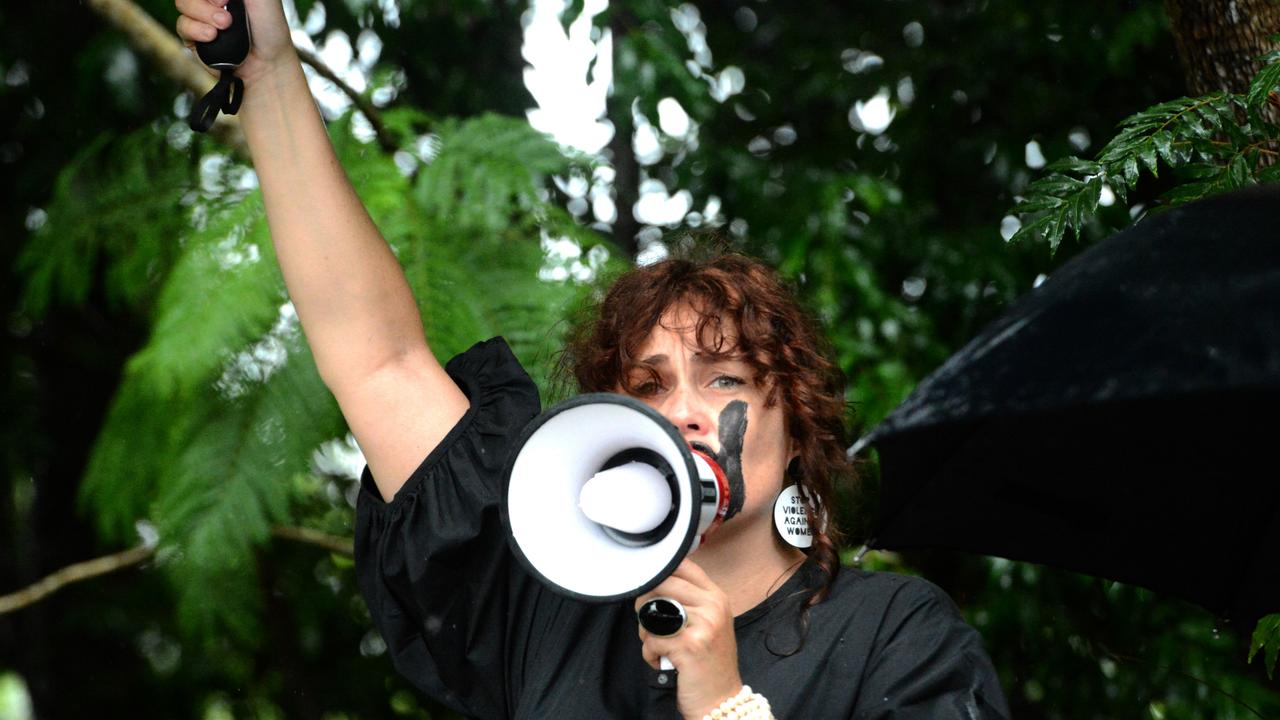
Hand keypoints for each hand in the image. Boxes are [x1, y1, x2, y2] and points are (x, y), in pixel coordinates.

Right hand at [175, 0, 295, 85]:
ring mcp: (201, 16)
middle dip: (206, 2)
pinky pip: (182, 26)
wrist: (268, 62)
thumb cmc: (270, 27)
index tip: (226, 0)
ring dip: (203, 14)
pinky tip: (211, 37)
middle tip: (227, 15)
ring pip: (182, 4)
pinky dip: (196, 30)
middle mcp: (212, 0)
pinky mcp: (194, 36)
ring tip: (224, 26)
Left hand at [636, 560, 743, 718]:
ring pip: (652, 611)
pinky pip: (651, 639)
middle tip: (650, 623)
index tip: (651, 590)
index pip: (682, 565)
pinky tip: (662, 660)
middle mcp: (712, 607)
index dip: (659, 574)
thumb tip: (654, 582)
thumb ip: (689, 600)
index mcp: (716, 597)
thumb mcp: (709, 623)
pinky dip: (650, 653)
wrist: (721, 699)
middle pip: (661, 584)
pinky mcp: (689, 646)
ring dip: (646, 631)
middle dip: (645, 604)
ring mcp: (703, 625)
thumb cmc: (709, 662)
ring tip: (658, 644)